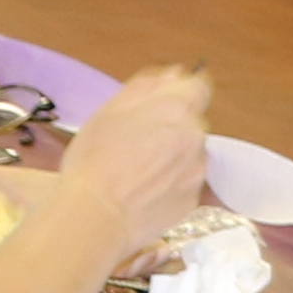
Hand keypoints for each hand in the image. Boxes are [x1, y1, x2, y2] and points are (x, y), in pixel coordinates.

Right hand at [54, 65, 216, 259]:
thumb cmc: (94, 162)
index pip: (198, 87)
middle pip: (192, 122)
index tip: (165, 103)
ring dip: (173, 156)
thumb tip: (171, 75)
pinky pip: (186, 182)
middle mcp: (195, 136)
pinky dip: (171, 183)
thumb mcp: (108, 112)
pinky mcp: (193, 198)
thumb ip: (145, 88)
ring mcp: (197, 169)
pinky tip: (143, 191)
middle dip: (172, 127)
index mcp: (176, 108)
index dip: (181, 93)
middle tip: (137, 143)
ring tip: (136, 171)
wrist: (95, 216)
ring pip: (190, 153)